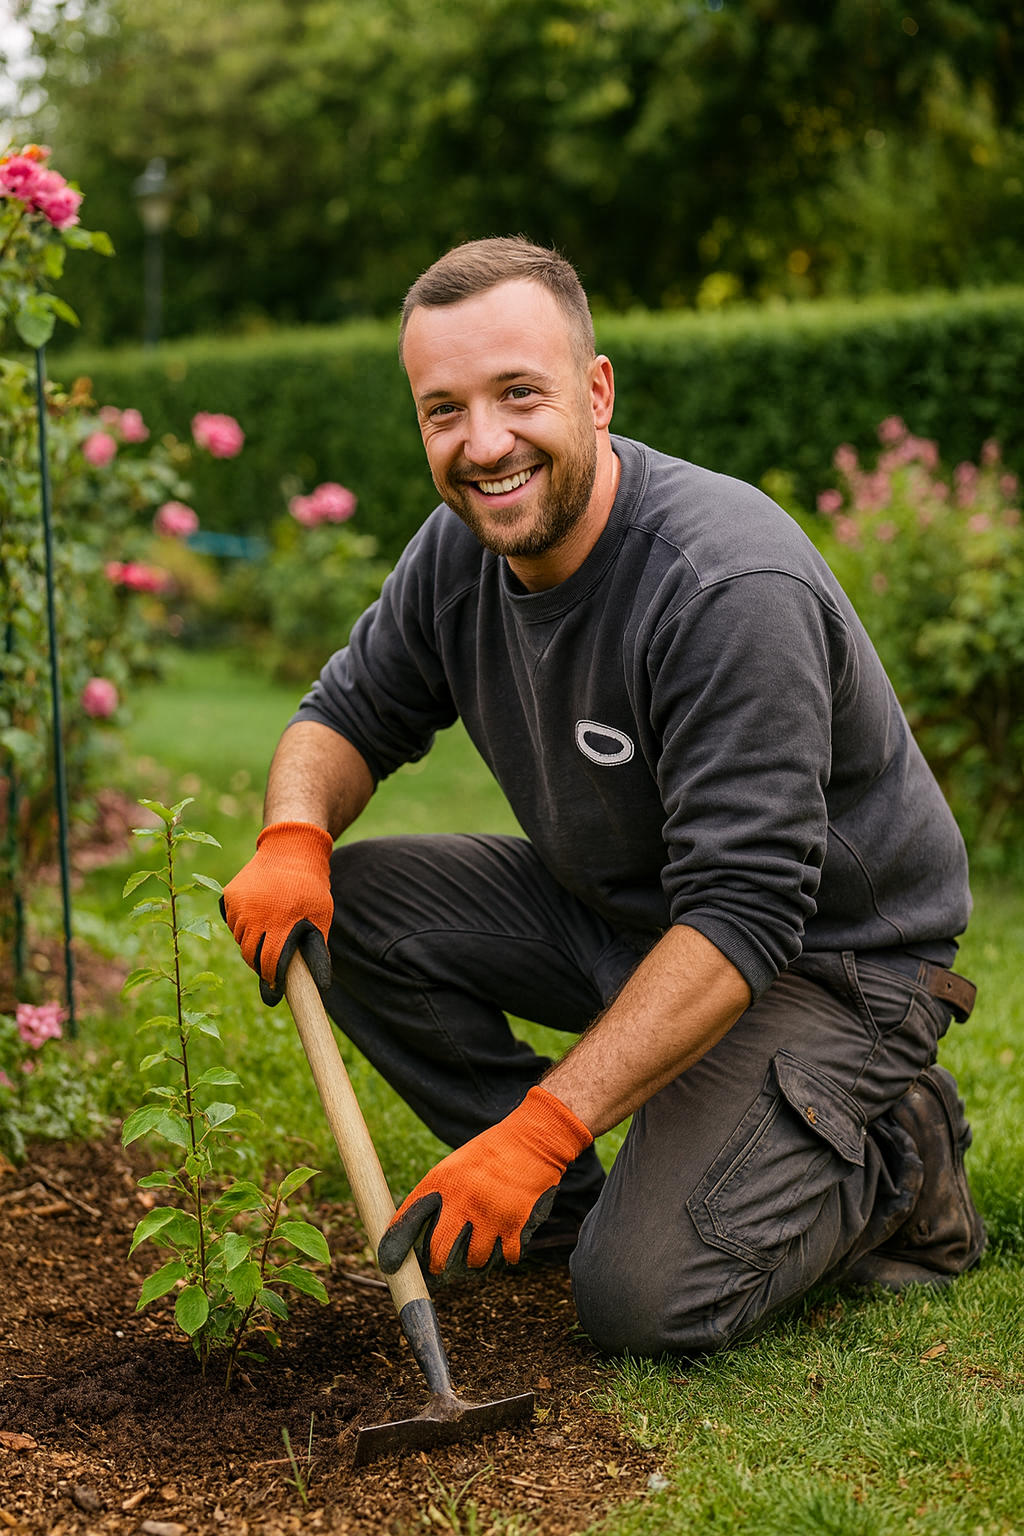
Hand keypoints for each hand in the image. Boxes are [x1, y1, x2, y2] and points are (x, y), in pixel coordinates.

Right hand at [220, 820, 334, 1005]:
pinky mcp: (229, 896)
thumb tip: (320, 984)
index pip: (269, 962)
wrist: (291, 850)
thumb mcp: (322, 916)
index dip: (272, 978)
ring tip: (268, 934)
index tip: (276, 986)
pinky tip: (259, 917)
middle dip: (261, 964)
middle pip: (250, 954)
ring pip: (240, 940)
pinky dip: (243, 927)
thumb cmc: (311, 887)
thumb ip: (317, 949)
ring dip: (251, 944)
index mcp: (280, 922)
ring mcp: (239, 905)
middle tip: (272, 963)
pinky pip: (233, 923)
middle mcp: (255, 915)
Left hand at [377, 1086, 593, 1277]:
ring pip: (473, 1261)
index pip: (408, 1221)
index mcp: (441, 1182)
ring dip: (476, 1259)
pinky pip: (507, 1258)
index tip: (389, 1266)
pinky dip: (507, 1254)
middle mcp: (461, 1201)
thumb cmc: (490, 1154)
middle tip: (440, 1267)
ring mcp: (488, 1216)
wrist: (532, 1140)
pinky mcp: (514, 1225)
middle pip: (439, 1254)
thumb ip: (437, 1198)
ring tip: (480, 1246)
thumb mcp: (454, 1166)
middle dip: (437, 1266)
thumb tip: (419, 1236)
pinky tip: (506, 1240)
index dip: (394, 1247)